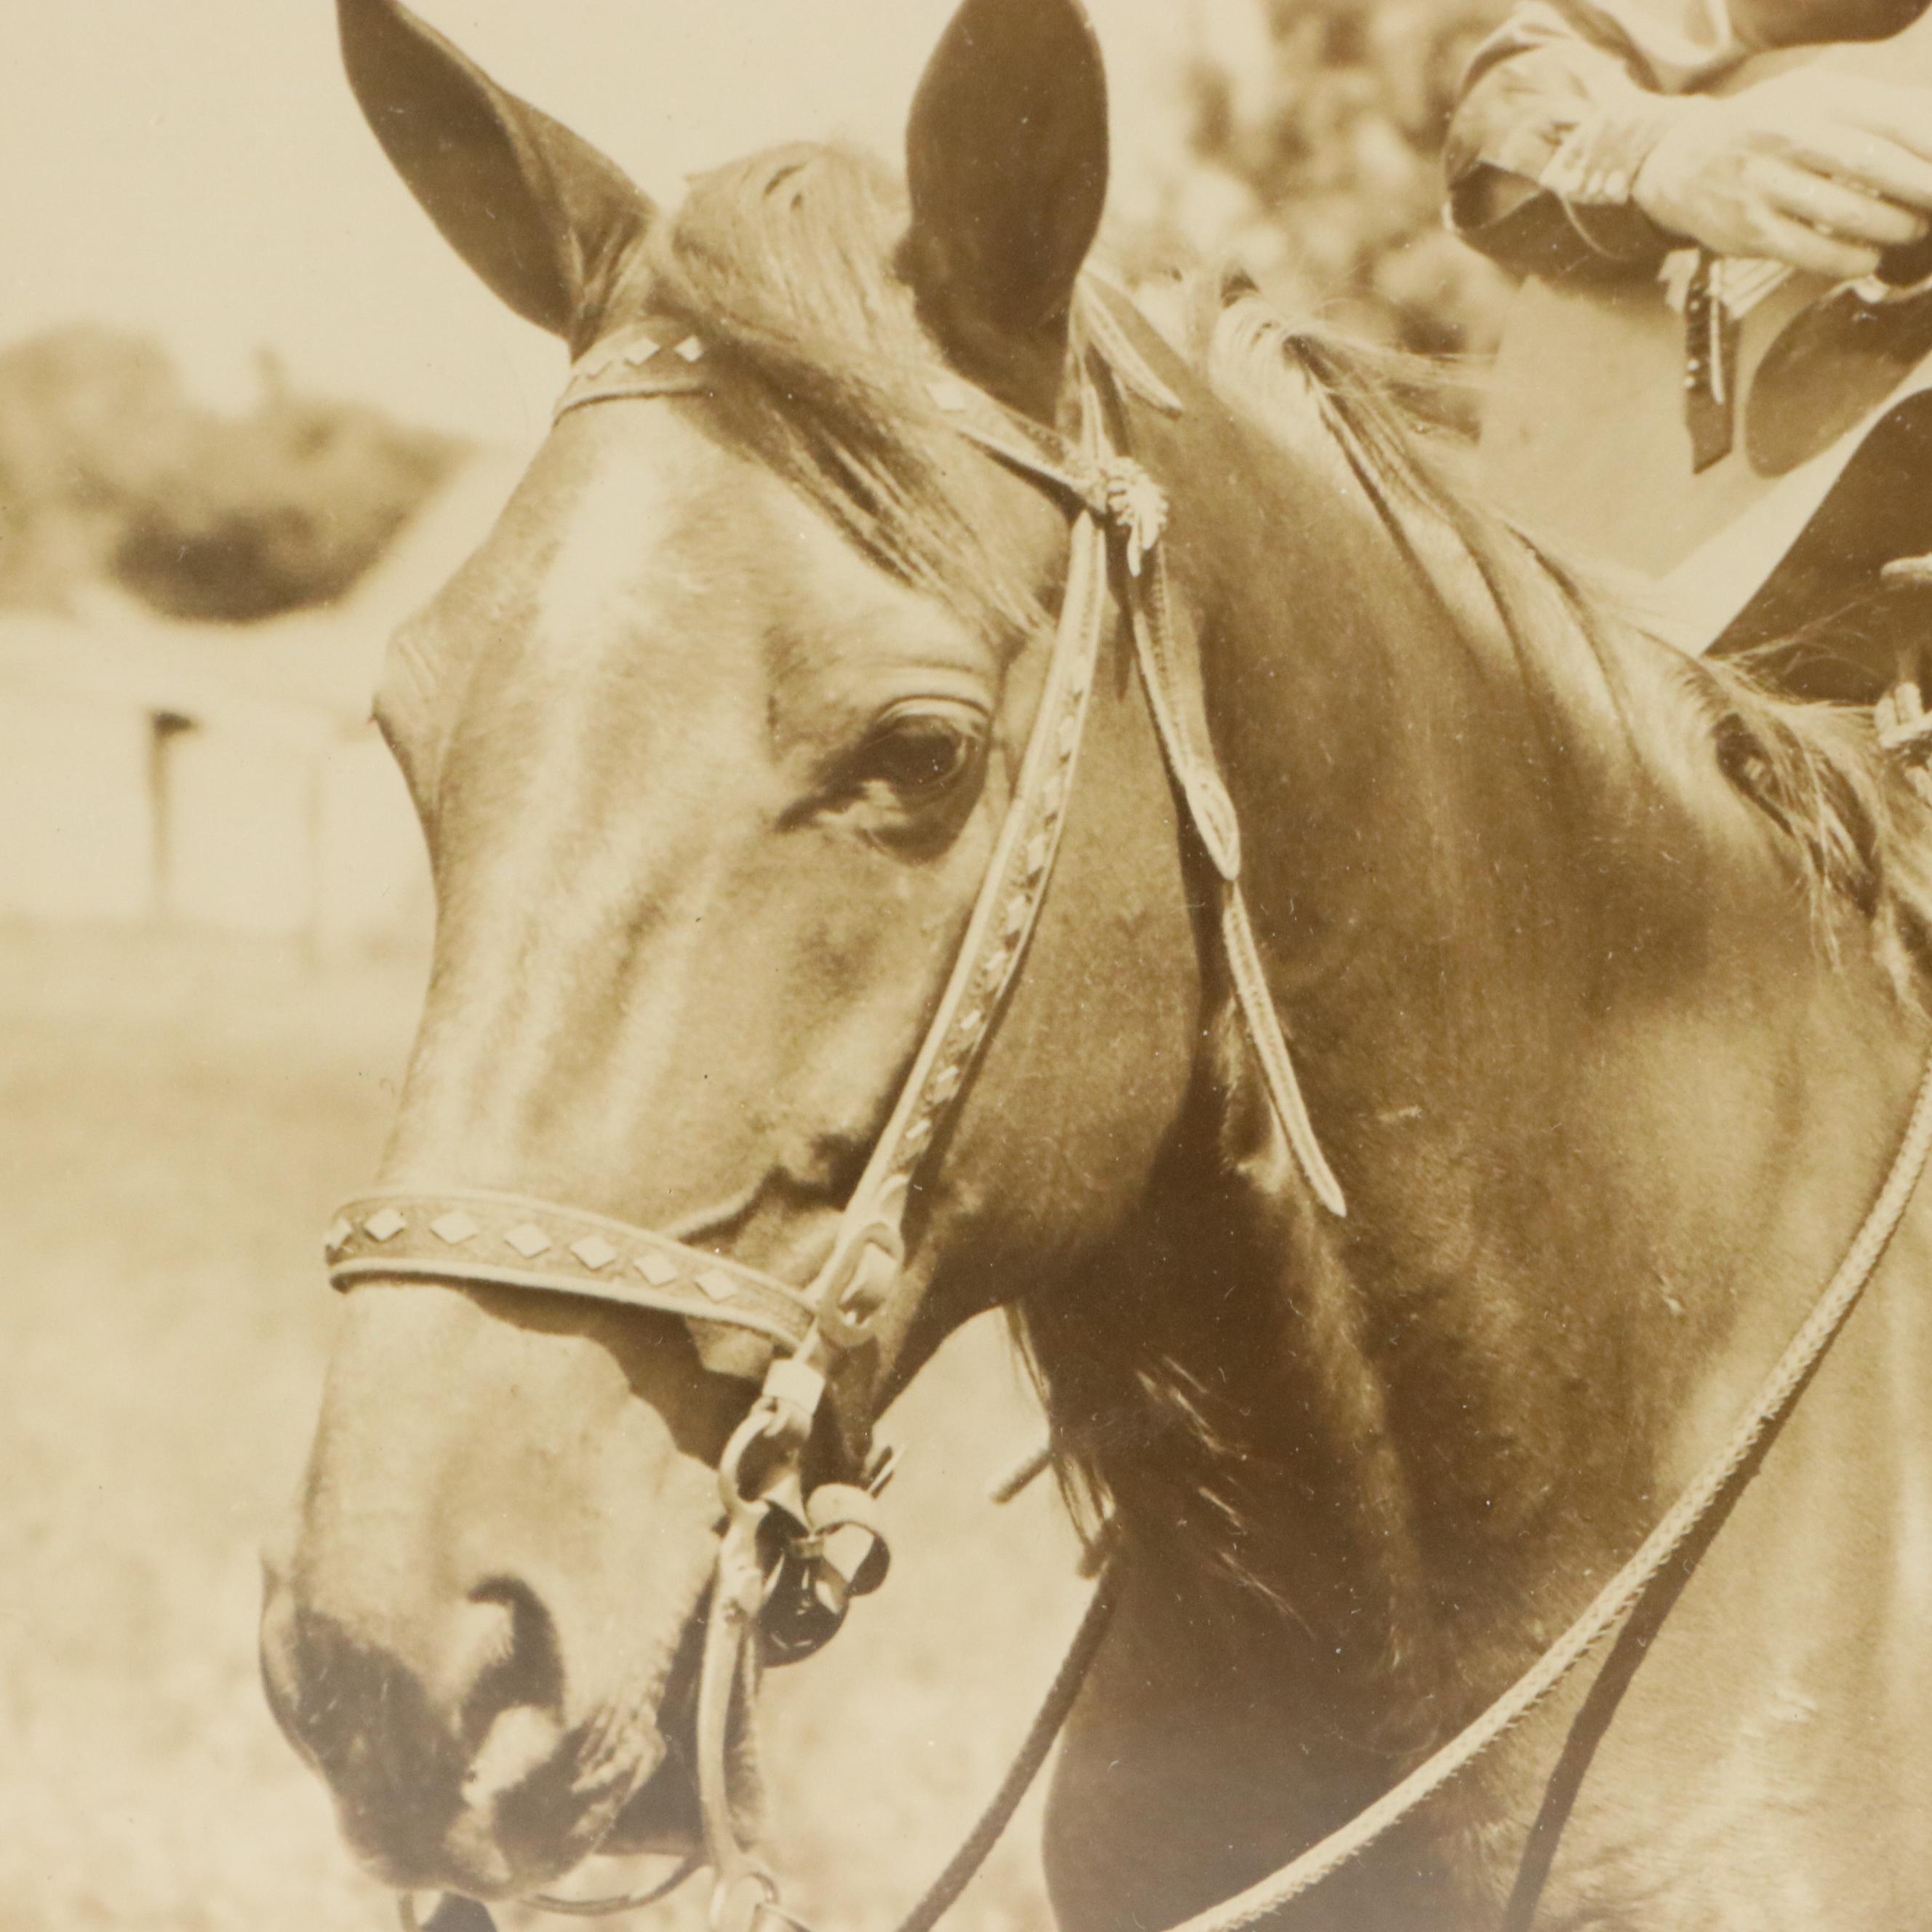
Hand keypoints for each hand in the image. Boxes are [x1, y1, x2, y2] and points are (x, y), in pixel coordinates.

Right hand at [1631, 73, 1931, 280]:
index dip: (1930, 147)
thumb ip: (1872, 108)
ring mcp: (1765, 186)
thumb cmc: (1765, 129)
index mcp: (1814, 98)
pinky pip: (1814, 253)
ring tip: (1912, 229)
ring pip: (1848, 214)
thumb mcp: (1812, 98)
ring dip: (1893, 227)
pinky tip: (1869, 256)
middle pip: (1874, 165)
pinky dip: (1852, 260)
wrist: (1682, 163)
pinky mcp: (1750, 231)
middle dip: (1921, 189)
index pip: (1891, 120)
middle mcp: (1787, 137)